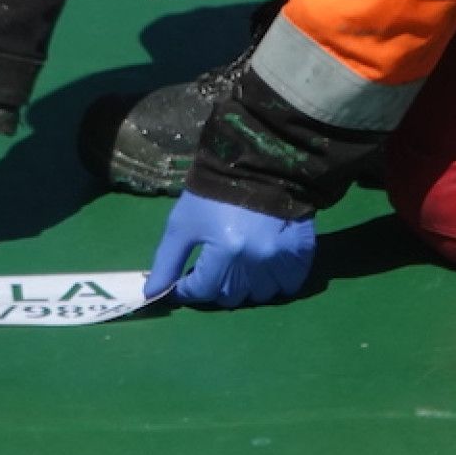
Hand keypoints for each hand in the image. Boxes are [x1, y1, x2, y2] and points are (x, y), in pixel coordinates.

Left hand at [145, 191, 315, 308]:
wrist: (259, 158)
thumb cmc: (215, 190)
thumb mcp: (183, 222)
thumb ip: (167, 261)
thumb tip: (153, 294)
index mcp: (225, 252)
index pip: (200, 290)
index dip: (187, 287)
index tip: (185, 279)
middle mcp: (256, 260)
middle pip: (230, 296)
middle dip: (216, 285)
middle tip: (214, 265)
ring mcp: (282, 256)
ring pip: (260, 294)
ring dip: (247, 286)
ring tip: (241, 265)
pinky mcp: (302, 250)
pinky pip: (290, 284)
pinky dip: (278, 281)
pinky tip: (267, 266)